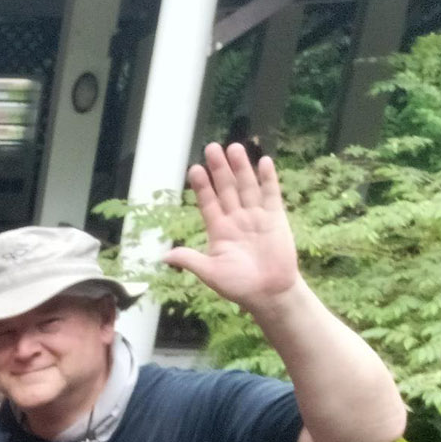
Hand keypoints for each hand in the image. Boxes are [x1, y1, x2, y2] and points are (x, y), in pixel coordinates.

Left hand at [164, 142, 301, 314]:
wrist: (268, 293)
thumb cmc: (238, 285)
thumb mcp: (210, 273)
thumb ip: (191, 259)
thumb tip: (164, 257)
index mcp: (219, 230)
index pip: (208, 203)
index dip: (202, 187)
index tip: (194, 169)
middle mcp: (236, 219)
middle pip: (226, 189)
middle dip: (219, 169)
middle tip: (211, 148)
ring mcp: (256, 216)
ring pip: (247, 187)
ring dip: (241, 168)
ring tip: (234, 147)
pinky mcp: (275, 218)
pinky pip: (271, 194)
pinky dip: (268, 179)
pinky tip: (263, 162)